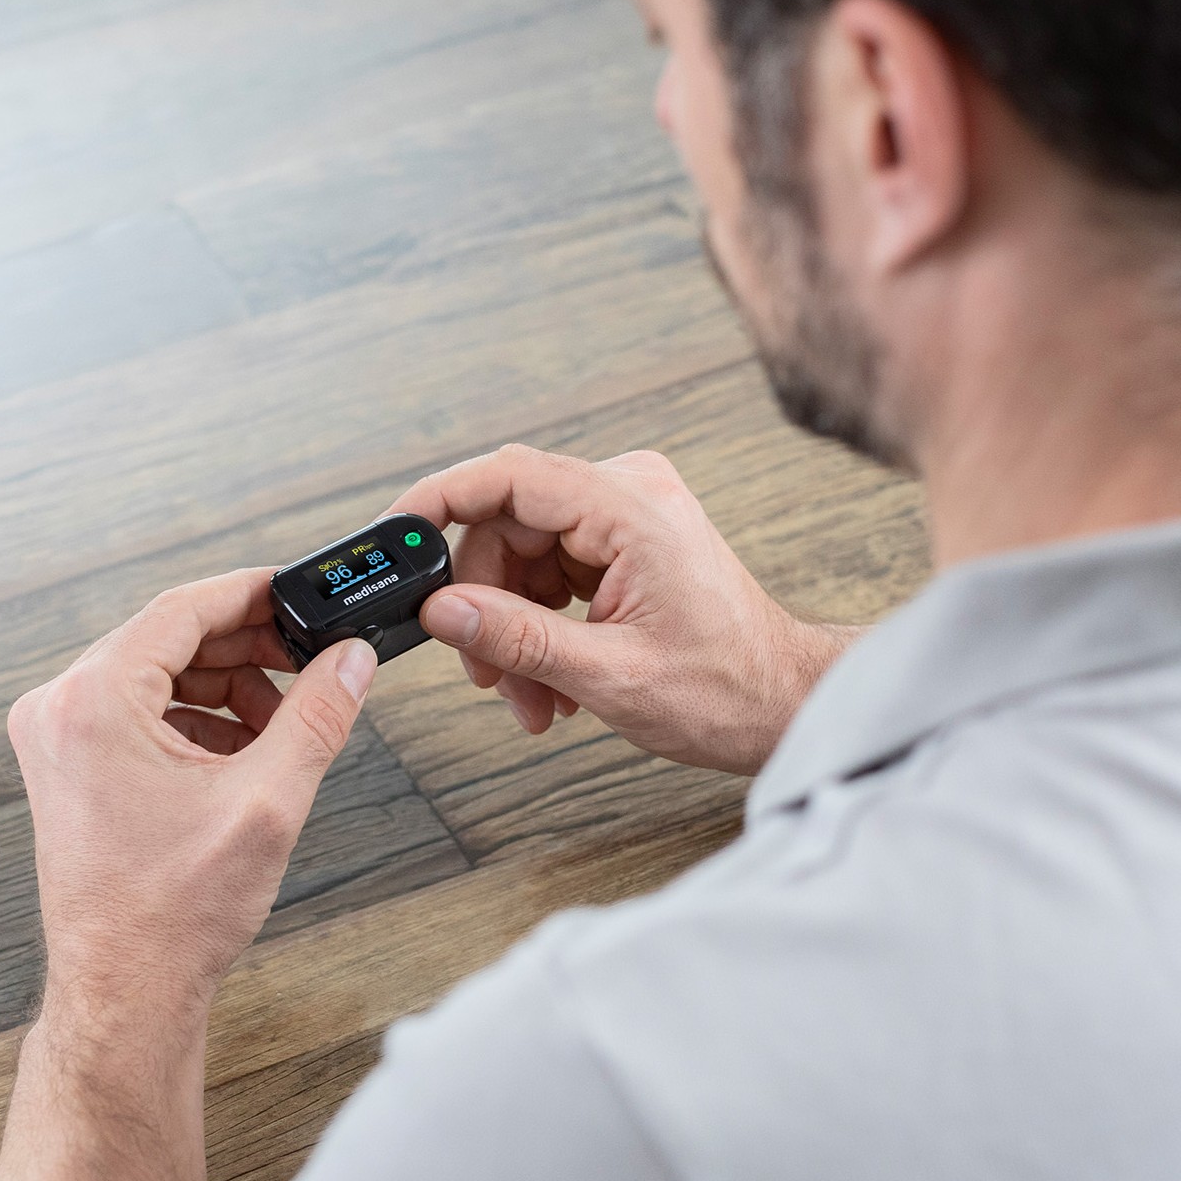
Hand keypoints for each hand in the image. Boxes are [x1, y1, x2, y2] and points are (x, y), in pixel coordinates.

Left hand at [7, 569, 376, 1041]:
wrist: (125, 991)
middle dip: (245, 650)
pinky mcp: (69, 766)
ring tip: (281, 727)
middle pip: (168, 639)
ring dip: (225, 689)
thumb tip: (349, 662)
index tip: (296, 591)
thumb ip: (317, 716)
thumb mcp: (266, 801)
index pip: (181, 608)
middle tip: (307, 662)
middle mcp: (61, 709)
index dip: (250, 594)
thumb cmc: (168, 917)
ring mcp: (58, 739)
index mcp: (92, 702)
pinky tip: (243, 754)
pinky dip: (195, 721)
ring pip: (157, 675)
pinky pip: (139, 712)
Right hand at [389, 445, 858, 774]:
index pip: (506, 476)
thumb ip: (515, 638)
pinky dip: (538, 625)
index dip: (439, 500)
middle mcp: (628, 494)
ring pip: (522, 555)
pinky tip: (550, 681)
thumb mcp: (607, 674)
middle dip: (485, 603)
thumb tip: (442, 612)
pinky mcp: (625, 544)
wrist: (784, 705)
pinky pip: (550, 571)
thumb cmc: (727, 689)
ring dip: (511, 628)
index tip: (395, 534)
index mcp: (630, 506)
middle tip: (486, 673)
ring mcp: (627, 517)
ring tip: (530, 696)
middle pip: (506, 525)